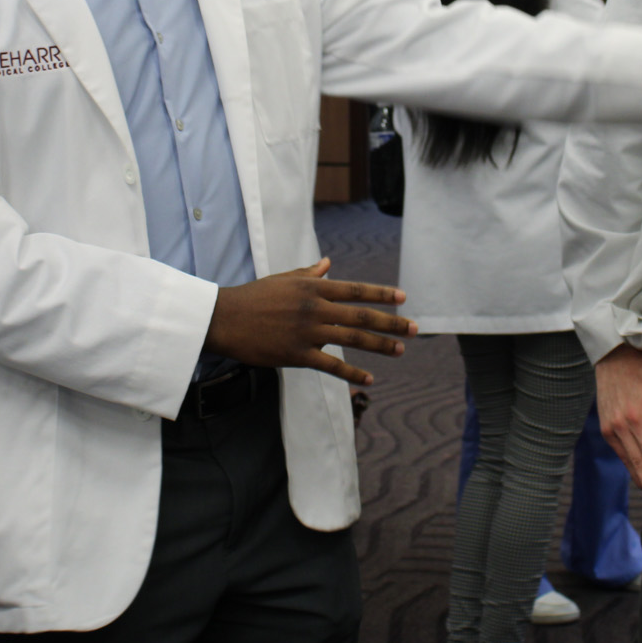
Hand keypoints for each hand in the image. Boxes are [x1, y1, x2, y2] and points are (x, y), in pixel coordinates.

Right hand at [204, 258, 416, 386]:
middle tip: (415, 328)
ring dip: (380, 345)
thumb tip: (328, 263)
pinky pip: (331, 365)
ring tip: (401, 350)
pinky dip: (351, 372)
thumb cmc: (254, 297)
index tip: (402, 298)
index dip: (381, 294)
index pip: (356, 290)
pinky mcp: (297, 354)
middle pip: (362, 315)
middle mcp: (316, 308)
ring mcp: (308, 332)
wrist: (226, 318)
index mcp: (314, 288)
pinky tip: (369, 379)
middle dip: (392, 322)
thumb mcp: (284, 280)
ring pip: (352, 339)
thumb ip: (309, 274)